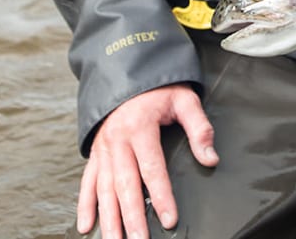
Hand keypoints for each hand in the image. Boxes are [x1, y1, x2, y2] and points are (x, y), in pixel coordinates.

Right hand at [77, 84, 217, 238]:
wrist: (126, 72)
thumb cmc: (159, 89)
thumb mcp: (184, 99)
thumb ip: (199, 128)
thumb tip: (210, 158)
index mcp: (140, 127)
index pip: (152, 168)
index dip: (161, 195)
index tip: (169, 218)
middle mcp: (117, 140)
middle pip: (125, 185)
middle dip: (132, 217)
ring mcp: (103, 149)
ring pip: (104, 189)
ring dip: (109, 218)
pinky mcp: (95, 154)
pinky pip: (87, 182)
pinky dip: (85, 205)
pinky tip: (87, 226)